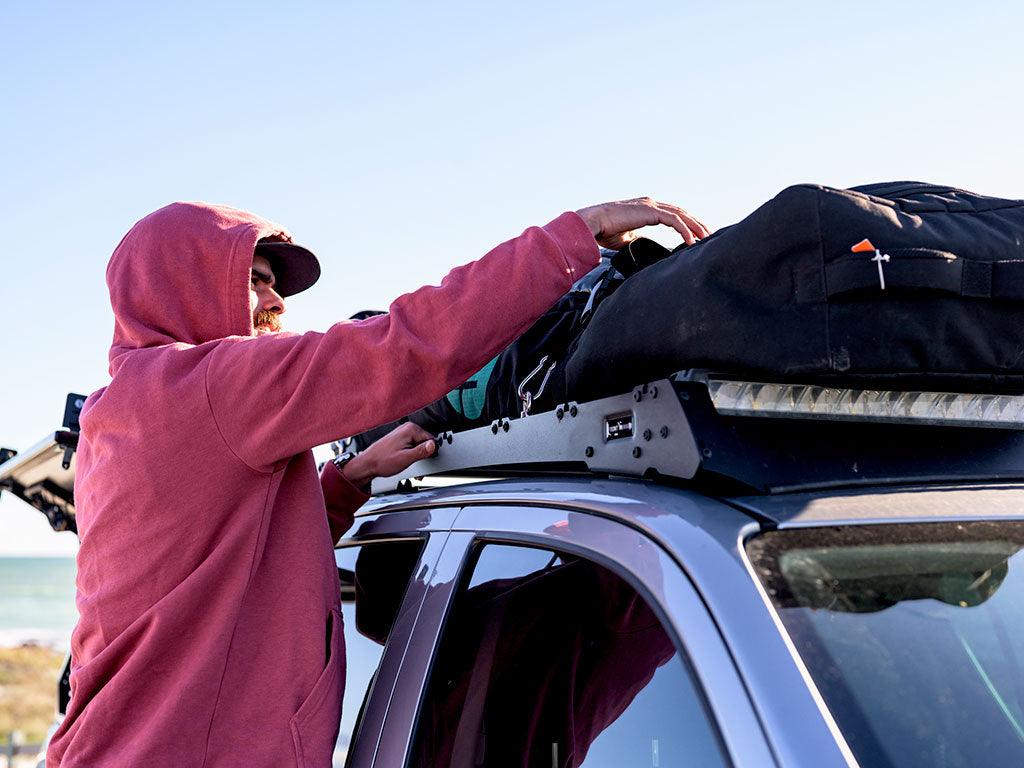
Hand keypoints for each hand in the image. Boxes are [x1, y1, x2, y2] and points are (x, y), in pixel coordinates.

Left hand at [341, 422, 436, 488]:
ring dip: (416, 456)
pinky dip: (410, 454)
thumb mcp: (406, 458)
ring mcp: (403, 433)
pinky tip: (404, 460)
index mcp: (411, 429)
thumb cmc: (382, 461)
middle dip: (422, 455)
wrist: (368, 464)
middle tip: (414, 464)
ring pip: (419, 445)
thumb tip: (434, 445)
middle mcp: (407, 428)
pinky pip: (411, 446)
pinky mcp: (400, 438)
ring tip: (407, 463)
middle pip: (425, 442)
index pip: (431, 440)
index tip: (422, 460)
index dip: (428, 453)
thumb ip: (421, 451)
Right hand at [575, 197, 709, 248]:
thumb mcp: (625, 239)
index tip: (697, 236)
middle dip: (697, 224)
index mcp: (647, 209)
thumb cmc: (604, 231)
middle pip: (682, 213)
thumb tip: (643, 254)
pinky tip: (691, 241)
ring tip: (706, 238)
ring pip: (682, 215)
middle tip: (709, 236)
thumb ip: (636, 242)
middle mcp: (651, 204)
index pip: (674, 215)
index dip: (688, 224)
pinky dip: (685, 231)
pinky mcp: (650, 211)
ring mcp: (651, 206)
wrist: (592, 224)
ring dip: (696, 227)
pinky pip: (674, 221)